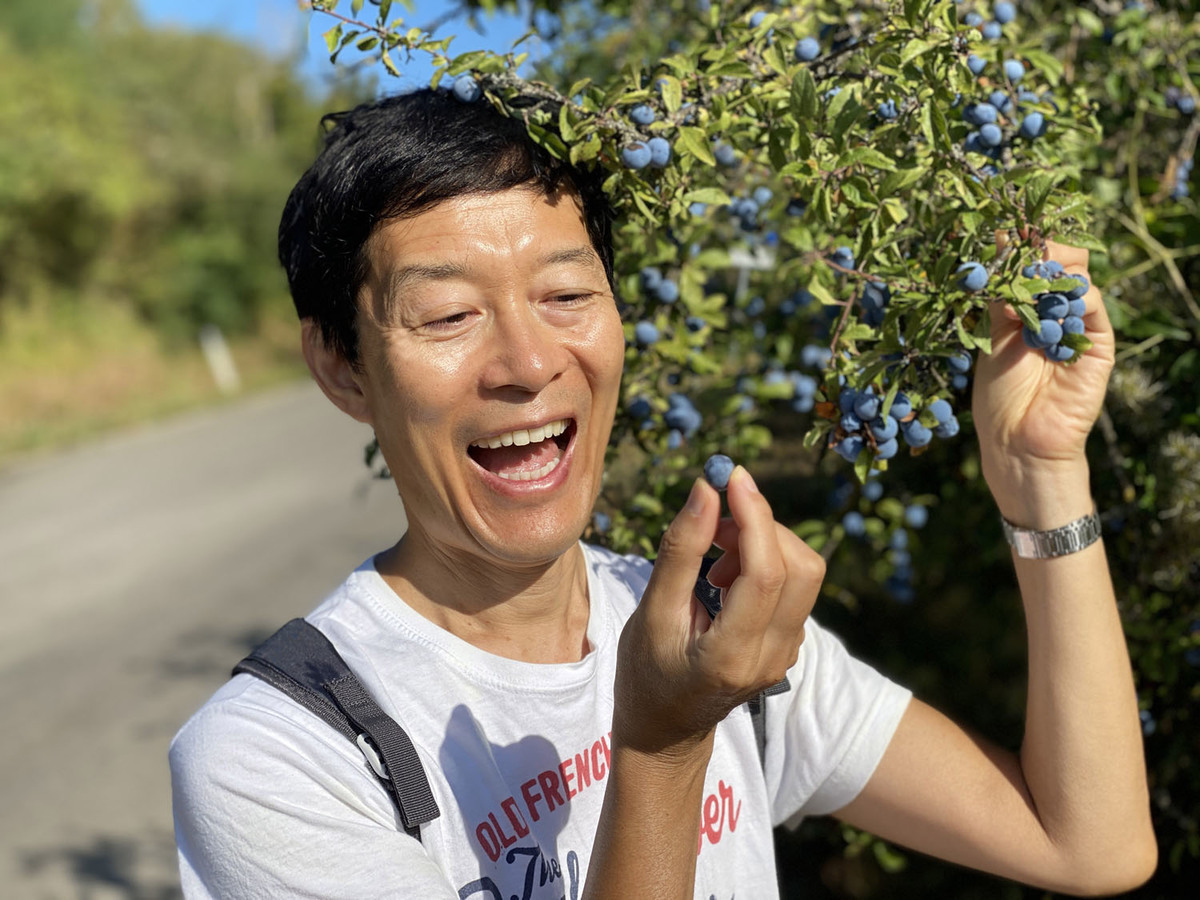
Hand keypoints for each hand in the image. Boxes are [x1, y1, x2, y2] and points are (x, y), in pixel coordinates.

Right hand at [611, 467, 823, 759]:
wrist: (665, 730)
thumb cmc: (646, 672)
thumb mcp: (651, 612)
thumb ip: (680, 551)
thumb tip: (705, 489)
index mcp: (733, 655)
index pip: (767, 574)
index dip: (755, 516)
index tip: (731, 476)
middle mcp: (772, 657)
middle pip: (800, 568)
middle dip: (761, 527)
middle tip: (715, 524)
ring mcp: (787, 654)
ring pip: (804, 573)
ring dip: (764, 544)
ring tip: (714, 562)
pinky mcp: (790, 645)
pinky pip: (795, 586)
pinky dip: (766, 563)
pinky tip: (725, 578)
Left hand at [972, 238, 1115, 522]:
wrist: (1018, 443)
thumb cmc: (998, 397)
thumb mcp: (991, 338)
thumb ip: (998, 295)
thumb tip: (994, 245)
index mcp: (1025, 311)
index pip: (1030, 266)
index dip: (1020, 247)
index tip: (1002, 230)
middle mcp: (1054, 314)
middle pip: (1058, 263)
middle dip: (1039, 250)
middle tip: (1019, 244)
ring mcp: (1079, 326)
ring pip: (1077, 277)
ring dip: (1053, 270)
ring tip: (1030, 276)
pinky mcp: (1099, 343)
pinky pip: (1094, 306)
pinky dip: (1074, 295)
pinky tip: (1053, 299)